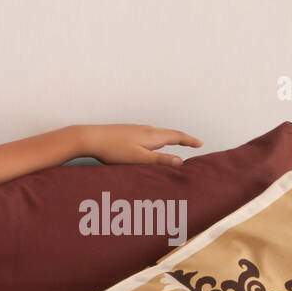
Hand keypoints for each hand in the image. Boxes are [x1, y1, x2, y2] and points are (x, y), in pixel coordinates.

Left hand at [77, 124, 202, 166]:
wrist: (91, 138)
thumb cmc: (113, 150)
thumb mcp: (139, 158)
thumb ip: (160, 160)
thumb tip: (181, 161)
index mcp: (153, 136)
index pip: (177, 137)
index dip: (190, 141)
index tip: (200, 144)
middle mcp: (147, 129)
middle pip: (169, 133)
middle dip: (182, 138)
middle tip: (193, 143)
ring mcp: (137, 129)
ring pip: (159, 133)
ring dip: (170, 138)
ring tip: (176, 144)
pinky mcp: (128, 132)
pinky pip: (149, 134)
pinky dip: (157, 139)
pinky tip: (151, 144)